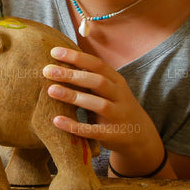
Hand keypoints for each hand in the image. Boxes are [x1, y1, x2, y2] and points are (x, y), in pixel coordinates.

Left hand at [42, 46, 165, 170]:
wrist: (141, 137)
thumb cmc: (116, 107)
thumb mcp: (109, 90)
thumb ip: (89, 79)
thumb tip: (57, 64)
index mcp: (116, 81)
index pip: (97, 64)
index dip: (76, 57)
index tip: (54, 52)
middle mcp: (120, 96)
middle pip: (98, 81)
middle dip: (72, 74)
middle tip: (47, 70)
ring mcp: (119, 116)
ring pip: (99, 104)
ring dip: (74, 96)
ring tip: (51, 90)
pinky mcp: (114, 135)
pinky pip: (93, 130)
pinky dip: (75, 126)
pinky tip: (57, 121)